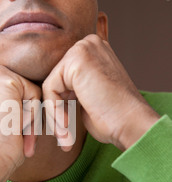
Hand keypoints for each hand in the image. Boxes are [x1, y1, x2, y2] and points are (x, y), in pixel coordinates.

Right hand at [0, 65, 40, 181]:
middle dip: (24, 115)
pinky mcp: (5, 79)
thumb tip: (24, 101)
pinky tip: (16, 125)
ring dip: (29, 118)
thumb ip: (5, 102)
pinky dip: (32, 116)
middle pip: (23, 90)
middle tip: (15, 136)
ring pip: (30, 93)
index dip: (16, 115)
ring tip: (15, 133)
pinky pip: (35, 95)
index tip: (9, 133)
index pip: (13, 92)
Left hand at [42, 34, 159, 150]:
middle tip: (64, 137)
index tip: (66, 129)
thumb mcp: (89, 96)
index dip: (61, 105)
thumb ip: (72, 88)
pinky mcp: (76, 59)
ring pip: (51, 86)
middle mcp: (89, 44)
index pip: (62, 78)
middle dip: (56, 110)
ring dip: (55, 115)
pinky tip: (67, 125)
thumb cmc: (114, 118)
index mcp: (93, 52)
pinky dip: (54, 111)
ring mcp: (83, 49)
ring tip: (66, 136)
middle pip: (55, 81)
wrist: (131, 124)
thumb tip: (51, 93)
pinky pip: (50, 89)